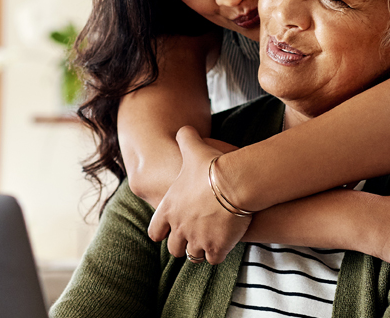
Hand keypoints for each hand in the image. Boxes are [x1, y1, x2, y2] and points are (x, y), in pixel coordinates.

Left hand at [147, 126, 250, 264]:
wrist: (234, 182)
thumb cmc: (212, 165)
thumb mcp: (194, 147)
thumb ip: (186, 138)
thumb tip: (184, 129)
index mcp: (168, 209)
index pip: (154, 231)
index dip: (160, 232)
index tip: (166, 233)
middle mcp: (178, 228)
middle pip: (174, 248)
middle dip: (181, 244)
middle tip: (191, 239)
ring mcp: (197, 240)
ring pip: (193, 256)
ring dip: (200, 250)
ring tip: (208, 244)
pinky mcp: (216, 247)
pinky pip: (213, 260)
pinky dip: (218, 254)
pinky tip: (223, 246)